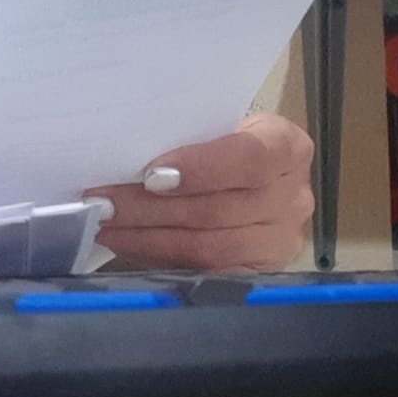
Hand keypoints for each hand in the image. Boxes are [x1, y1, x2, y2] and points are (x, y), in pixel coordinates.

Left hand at [83, 113, 313, 271]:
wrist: (248, 173)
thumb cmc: (221, 139)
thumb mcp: (214, 125)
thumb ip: (186, 136)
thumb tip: (123, 154)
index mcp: (287, 147)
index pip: (249, 159)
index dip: (200, 169)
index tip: (150, 175)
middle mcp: (294, 196)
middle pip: (219, 209)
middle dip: (151, 208)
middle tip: (103, 203)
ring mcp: (281, 240)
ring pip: (209, 247)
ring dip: (148, 237)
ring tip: (106, 226)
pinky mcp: (259, 271)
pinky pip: (205, 271)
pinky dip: (159, 256)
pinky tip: (128, 244)